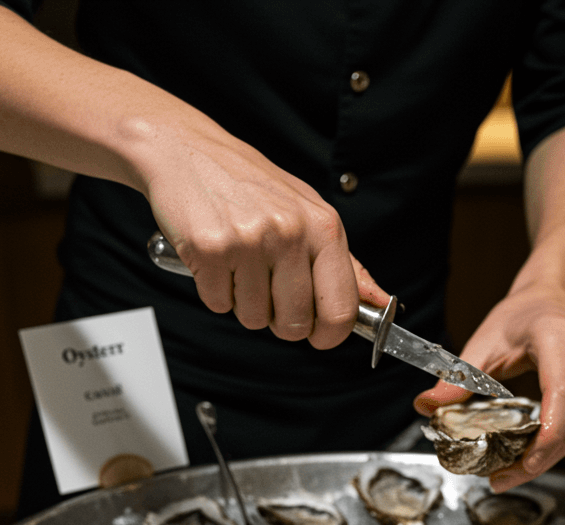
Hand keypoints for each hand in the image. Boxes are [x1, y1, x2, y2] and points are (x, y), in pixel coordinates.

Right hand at [145, 127, 390, 348]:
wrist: (184, 150)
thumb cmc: (249, 185)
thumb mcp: (308, 214)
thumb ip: (345, 264)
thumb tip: (380, 303)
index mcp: (323, 226)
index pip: (340, 309)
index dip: (329, 335)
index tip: (318, 334)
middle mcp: (290, 232)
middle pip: (295, 325)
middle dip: (279, 320)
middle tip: (267, 287)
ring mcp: (249, 241)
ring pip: (254, 319)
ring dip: (244, 302)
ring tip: (238, 263)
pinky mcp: (211, 250)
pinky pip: (219, 304)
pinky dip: (215, 290)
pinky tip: (216, 258)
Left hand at [413, 282, 564, 490]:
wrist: (558, 297)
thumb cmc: (524, 316)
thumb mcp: (484, 341)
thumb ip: (458, 378)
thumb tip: (426, 406)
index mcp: (559, 336)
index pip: (562, 395)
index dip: (547, 436)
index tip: (526, 464)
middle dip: (539, 459)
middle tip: (503, 478)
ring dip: (549, 457)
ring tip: (513, 470)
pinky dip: (561, 445)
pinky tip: (536, 452)